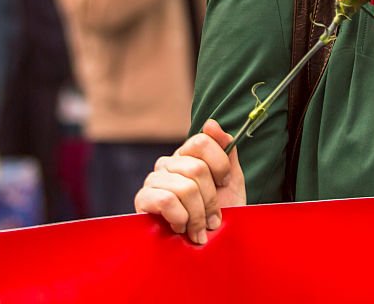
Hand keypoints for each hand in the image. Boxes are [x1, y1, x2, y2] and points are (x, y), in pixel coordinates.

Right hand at [134, 119, 246, 242]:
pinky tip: (180, 228)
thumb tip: (211, 123)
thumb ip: (226, 151)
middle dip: (211, 200)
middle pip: (196, 168)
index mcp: (188, 155)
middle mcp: (168, 163)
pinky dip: (180, 217)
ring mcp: (154, 180)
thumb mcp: (230, 182)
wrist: (207, 250)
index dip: (219, 165)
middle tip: (213, 220)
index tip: (225, 184)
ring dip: (198, 215)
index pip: (201, 141)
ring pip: (185, 187)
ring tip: (199, 230)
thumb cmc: (219, 215)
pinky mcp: (142, 200)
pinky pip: (166, 199)